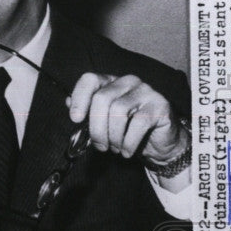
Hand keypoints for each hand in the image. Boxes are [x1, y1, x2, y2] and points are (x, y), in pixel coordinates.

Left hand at [68, 73, 187, 164]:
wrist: (159, 144)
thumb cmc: (127, 131)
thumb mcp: (104, 121)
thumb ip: (88, 111)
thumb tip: (69, 102)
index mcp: (111, 82)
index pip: (90, 80)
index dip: (80, 98)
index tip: (75, 119)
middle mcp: (128, 82)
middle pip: (102, 98)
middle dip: (96, 127)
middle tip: (99, 146)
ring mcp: (146, 91)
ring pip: (118, 111)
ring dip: (113, 136)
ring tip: (114, 148)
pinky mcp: (160, 105)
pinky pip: (138, 123)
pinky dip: (128, 142)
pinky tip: (127, 151)